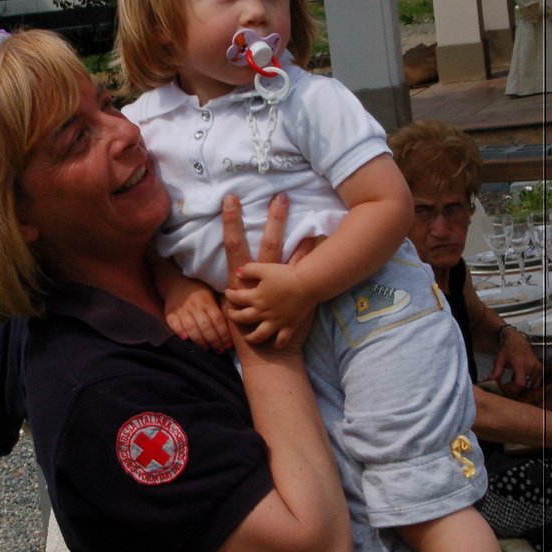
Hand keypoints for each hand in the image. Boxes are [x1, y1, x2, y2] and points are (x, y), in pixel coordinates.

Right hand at [166, 281, 232, 353]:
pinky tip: (185, 338)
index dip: (223, 333)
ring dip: (199, 340)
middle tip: (220, 350)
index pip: (217, 319)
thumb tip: (234, 325)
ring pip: (191, 326)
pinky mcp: (170, 312)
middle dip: (214, 340)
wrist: (176, 283)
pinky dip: (178, 330)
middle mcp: (195, 305)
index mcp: (208, 301)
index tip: (228, 345)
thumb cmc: (199, 292)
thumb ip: (220, 308)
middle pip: (205, 325)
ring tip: (206, 349)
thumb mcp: (212, 295)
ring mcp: (182, 308)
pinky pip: (173, 322)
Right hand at [222, 193, 313, 351]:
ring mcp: (280, 288)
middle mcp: (260, 281)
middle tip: (279, 196)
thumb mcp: (234, 307)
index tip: (231, 199)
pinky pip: (306, 272)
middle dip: (272, 219)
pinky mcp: (296, 296)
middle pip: (265, 243)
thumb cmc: (246, 330)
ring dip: (301, 236)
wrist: (265, 355)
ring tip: (312, 218)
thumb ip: (237, 290)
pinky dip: (312, 257)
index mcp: (240, 282)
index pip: (233, 245)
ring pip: (289, 256)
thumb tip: (233, 274)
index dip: (230, 222)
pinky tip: (320, 241)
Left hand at [224, 262, 313, 346]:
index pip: (236, 298)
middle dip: (234, 316)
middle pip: (243, 318)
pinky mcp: (289, 326)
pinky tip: (273, 344)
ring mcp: (276, 322)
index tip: (228, 292)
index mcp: (256, 297)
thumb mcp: (264, 268)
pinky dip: (277, 344)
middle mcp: (263, 312)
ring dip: (251, 337)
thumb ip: (249, 270)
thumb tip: (237, 273)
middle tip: (231, 314)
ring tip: (248, 338)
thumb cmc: (286, 274)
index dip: (229, 295)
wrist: (308, 284)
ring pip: (259, 335)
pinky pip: (281, 340)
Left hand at [488, 327, 543, 396]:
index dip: (512, 389)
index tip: (505, 387)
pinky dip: (528, 383)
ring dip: (521, 386)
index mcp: (520, 364)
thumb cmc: (508, 349)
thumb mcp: (499, 361)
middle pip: (525, 386)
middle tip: (507, 385)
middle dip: (515, 388)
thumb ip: (495, 373)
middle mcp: (531, 366)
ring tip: (513, 381)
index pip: (520, 383)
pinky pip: (536, 381)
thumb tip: (489, 382)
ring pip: (530, 385)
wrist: (518, 340)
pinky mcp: (540, 368)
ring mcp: (537, 367)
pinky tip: (520, 378)